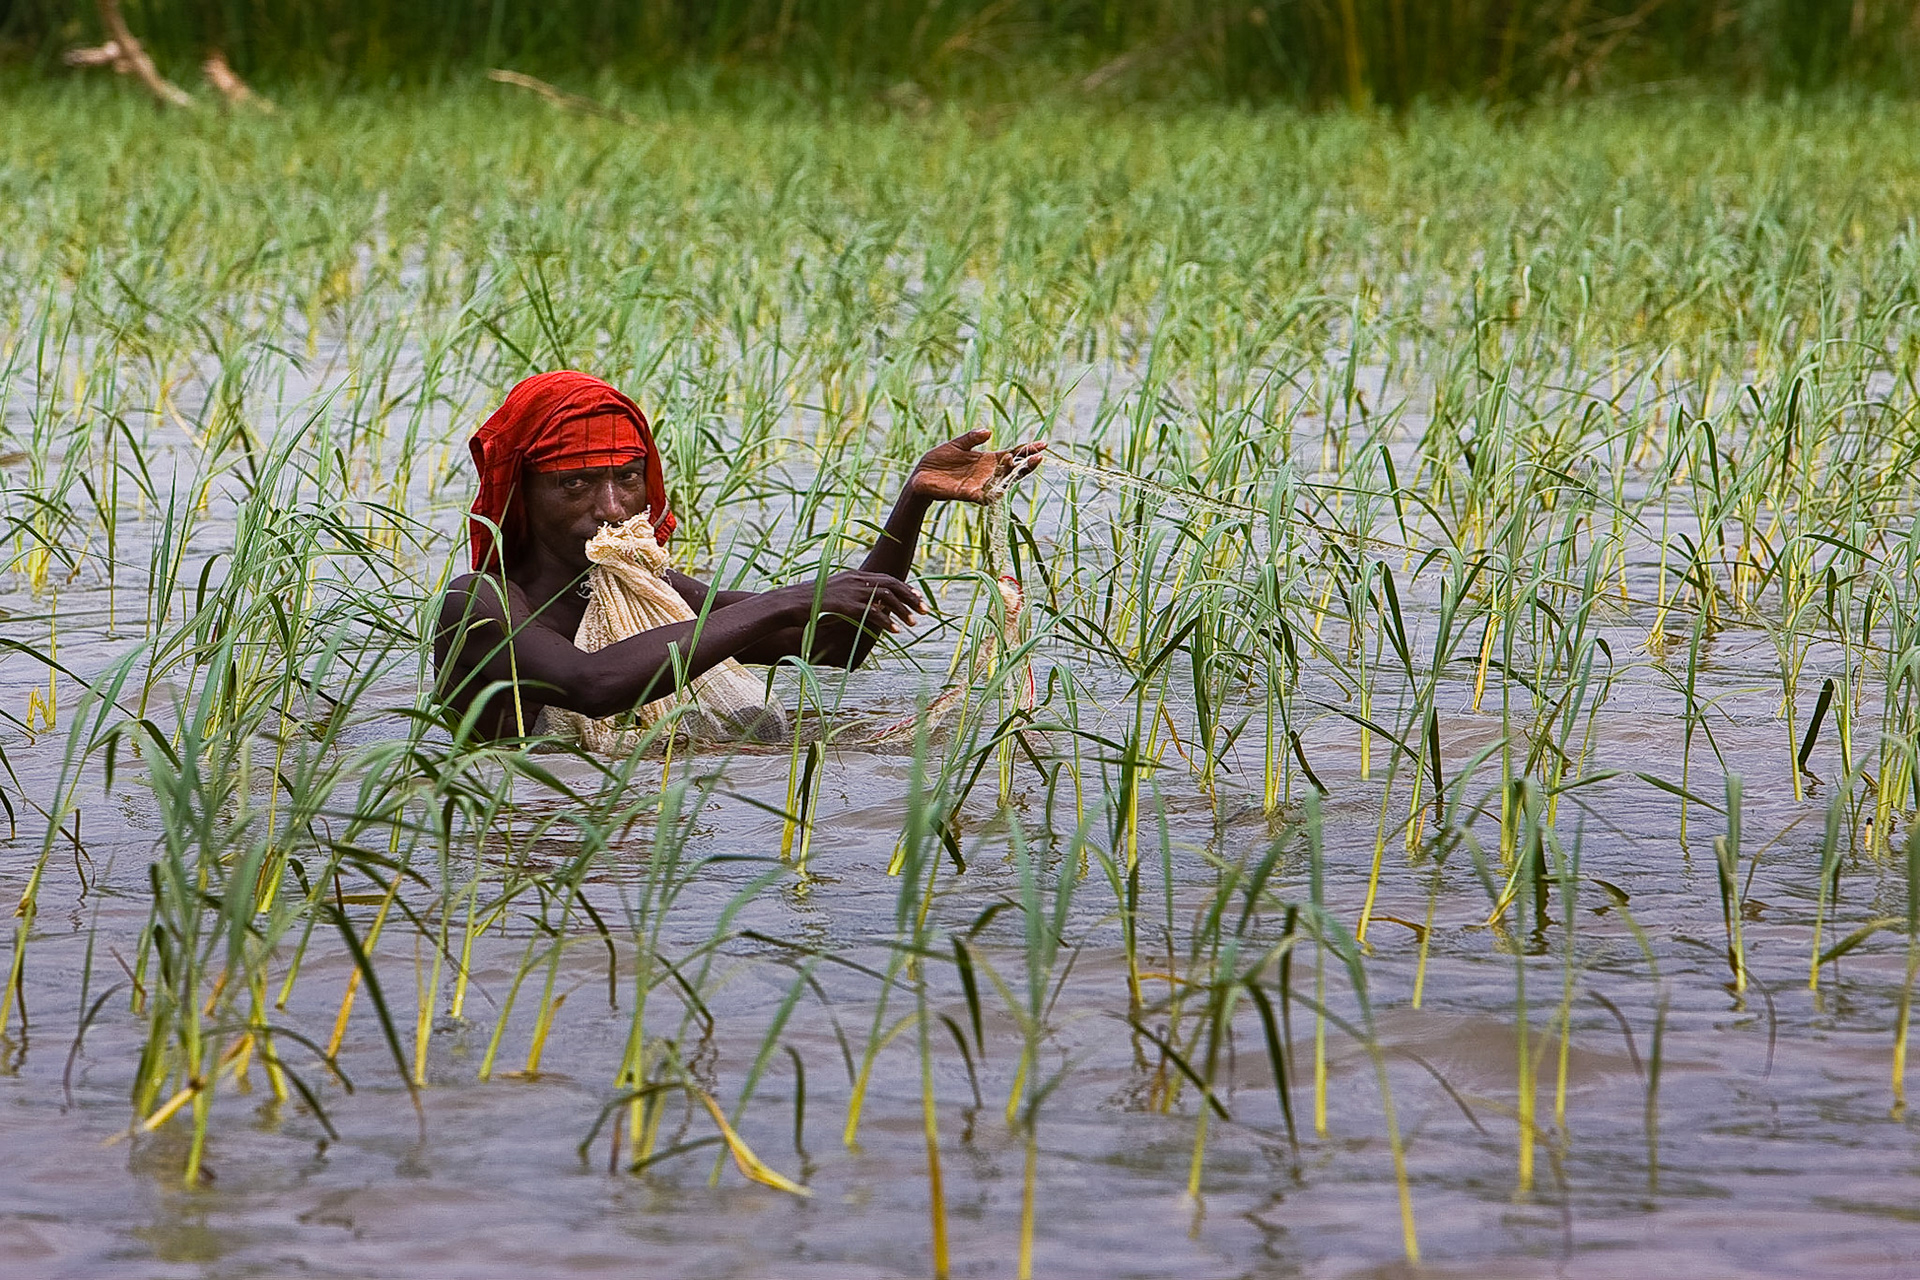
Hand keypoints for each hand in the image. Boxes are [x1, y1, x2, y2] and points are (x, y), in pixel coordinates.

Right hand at [786, 571, 924, 634]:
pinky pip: (873, 614)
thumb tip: (861, 607)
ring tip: (914, 623)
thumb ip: (850, 598)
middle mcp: (855, 580)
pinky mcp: (847, 606)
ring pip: (887, 599)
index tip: (917, 597)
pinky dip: (887, 623)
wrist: (789, 604)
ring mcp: (852, 592)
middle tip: (925, 610)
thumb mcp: (832, 596)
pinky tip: (896, 632)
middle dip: (910, 597)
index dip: (904, 588)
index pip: (885, 578)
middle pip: (892, 585)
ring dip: (903, 611)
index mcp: (853, 576)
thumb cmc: (808, 603)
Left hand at [904, 429, 1045, 505]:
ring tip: (1017, 462)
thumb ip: (972, 438)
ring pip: (1003, 482)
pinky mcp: (969, 495)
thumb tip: (988, 432)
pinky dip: (993, 493)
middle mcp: (988, 473)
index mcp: (988, 460)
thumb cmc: (939, 460)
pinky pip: (985, 496)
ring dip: (1011, 474)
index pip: (1013, 454)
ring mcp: (980, 485)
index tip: (1043, 443)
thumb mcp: (957, 444)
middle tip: (1038, 456)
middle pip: (1013, 469)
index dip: (1027, 449)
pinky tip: (1002, 487)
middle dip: (1026, 464)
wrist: (920, 477)